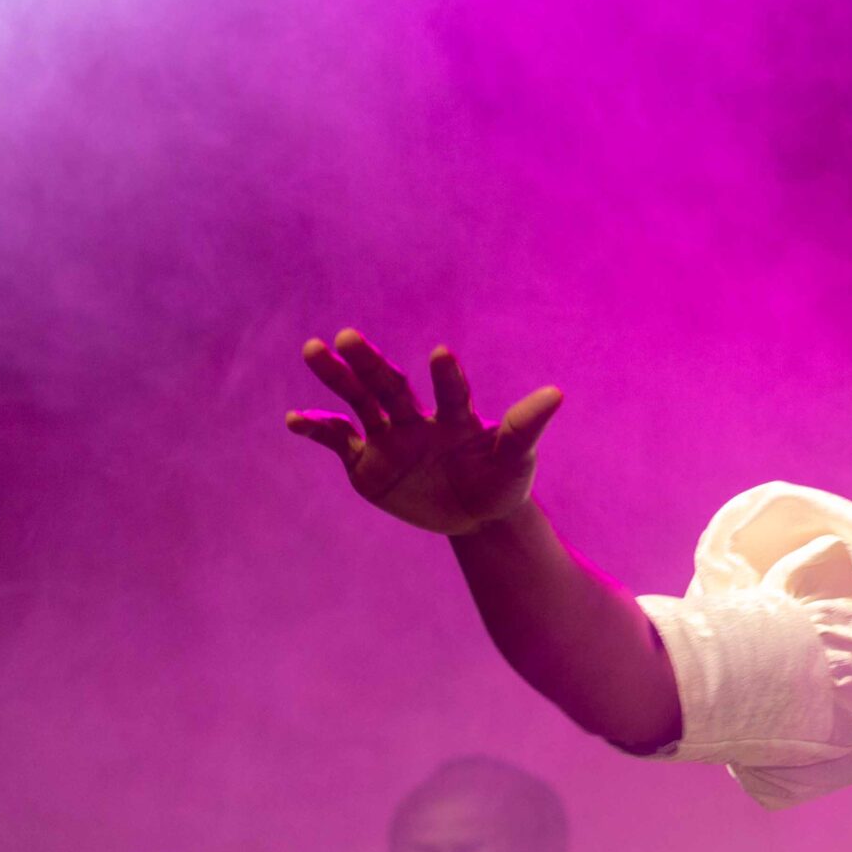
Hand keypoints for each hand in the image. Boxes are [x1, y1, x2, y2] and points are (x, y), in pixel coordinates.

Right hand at [287, 330, 561, 535]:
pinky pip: (337, 441)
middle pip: (389, 387)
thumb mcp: (516, 459)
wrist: (477, 515)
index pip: (450, 392)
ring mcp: (390, 437)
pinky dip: (317, 430)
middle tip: (346, 337)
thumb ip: (524, 427)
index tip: (442, 355)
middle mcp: (418, 418)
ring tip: (313, 350)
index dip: (447, 377)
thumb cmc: (502, 481)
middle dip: (369, 363)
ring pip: (359, 402)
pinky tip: (295, 419)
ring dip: (336, 378)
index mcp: (456, 416)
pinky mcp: (366, 462)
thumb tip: (557, 393)